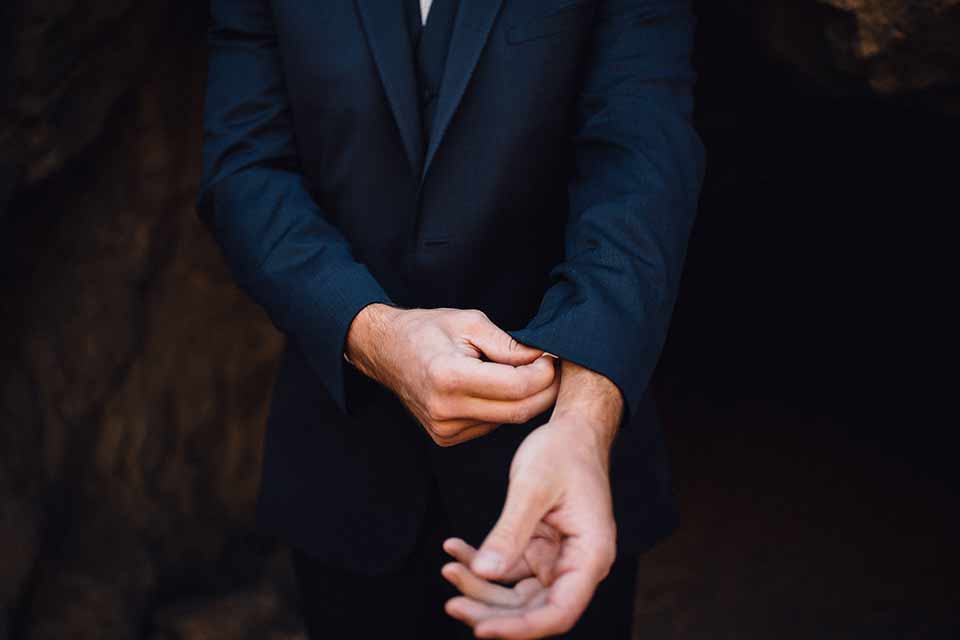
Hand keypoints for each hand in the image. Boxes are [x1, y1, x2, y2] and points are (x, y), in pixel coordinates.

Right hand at [345, 304, 558, 445]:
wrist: (386, 351)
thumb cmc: (427, 330)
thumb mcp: (470, 323)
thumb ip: (509, 345)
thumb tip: (544, 359)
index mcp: (449, 376)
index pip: (517, 386)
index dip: (544, 373)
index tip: (553, 357)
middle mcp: (445, 410)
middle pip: (519, 411)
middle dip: (545, 390)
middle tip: (554, 368)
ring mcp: (444, 429)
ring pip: (507, 421)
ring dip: (526, 400)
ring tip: (526, 374)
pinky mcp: (446, 438)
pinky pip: (491, 426)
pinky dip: (504, 408)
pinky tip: (499, 389)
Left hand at [442, 416, 617, 637]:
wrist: (571, 429)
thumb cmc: (562, 451)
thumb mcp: (532, 487)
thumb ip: (510, 532)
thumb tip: (485, 572)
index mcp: (590, 555)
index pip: (559, 612)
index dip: (521, 628)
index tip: (481, 630)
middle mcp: (577, 564)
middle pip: (533, 609)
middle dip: (491, 611)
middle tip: (451, 603)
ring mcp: (557, 558)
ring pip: (516, 593)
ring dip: (480, 587)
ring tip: (448, 569)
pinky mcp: (539, 549)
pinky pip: (508, 569)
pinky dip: (480, 562)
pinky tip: (454, 548)